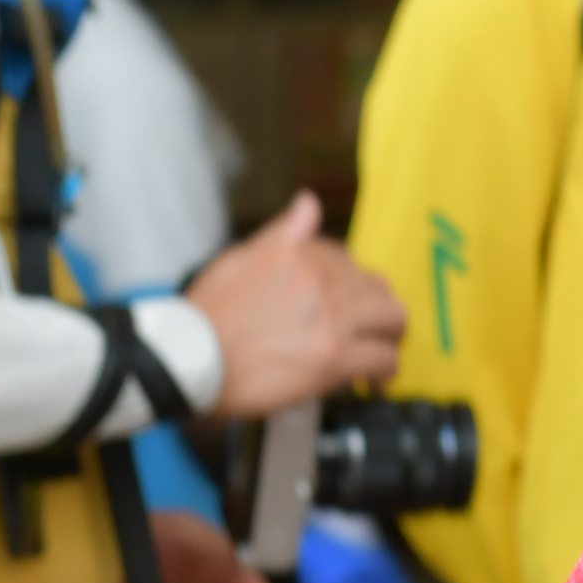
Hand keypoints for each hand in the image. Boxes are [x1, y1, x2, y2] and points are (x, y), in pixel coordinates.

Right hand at [188, 192, 405, 415]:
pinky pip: (383, 358)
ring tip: (381, 350)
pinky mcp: (335, 357)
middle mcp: (322, 280)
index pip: (344, 259)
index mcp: (299, 253)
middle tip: (371, 327)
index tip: (340, 301)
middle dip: (378, 306)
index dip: (346, 284)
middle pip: (377, 286)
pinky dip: (384, 370)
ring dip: (390, 334)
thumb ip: (282, 234)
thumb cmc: (206, 316)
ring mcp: (332, 318)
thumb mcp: (240, 258)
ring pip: (392, 318)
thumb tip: (309, 202)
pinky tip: (374, 380)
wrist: (190, 359)